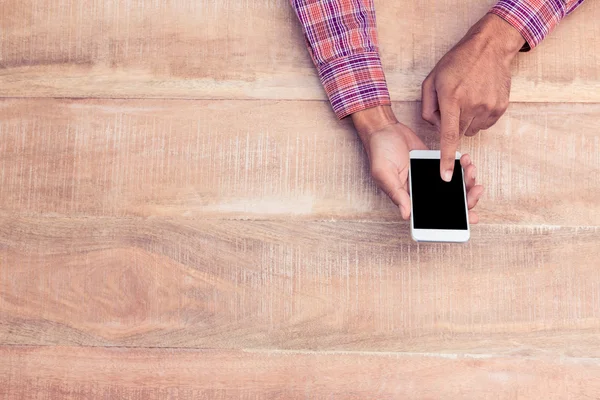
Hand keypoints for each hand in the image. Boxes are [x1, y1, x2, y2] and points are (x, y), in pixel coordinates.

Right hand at [352, 106, 483, 221]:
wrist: (385, 129)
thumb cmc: (379, 152)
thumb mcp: (384, 174)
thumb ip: (396, 194)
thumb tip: (406, 214)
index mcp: (409, 198)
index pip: (434, 214)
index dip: (454, 219)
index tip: (470, 217)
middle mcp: (421, 191)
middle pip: (450, 202)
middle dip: (467, 198)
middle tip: (476, 189)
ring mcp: (430, 178)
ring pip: (454, 186)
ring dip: (467, 181)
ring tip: (470, 169)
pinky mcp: (435, 164)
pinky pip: (453, 169)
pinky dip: (462, 167)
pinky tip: (466, 161)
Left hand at [421, 14, 524, 180]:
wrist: (489, 48)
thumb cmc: (456, 63)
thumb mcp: (431, 81)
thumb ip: (427, 108)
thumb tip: (434, 127)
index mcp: (452, 100)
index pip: (448, 137)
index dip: (446, 159)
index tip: (446, 177)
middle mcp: (472, 106)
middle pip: (458, 133)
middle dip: (452, 125)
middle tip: (453, 104)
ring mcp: (489, 108)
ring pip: (471, 130)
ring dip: (466, 121)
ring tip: (467, 99)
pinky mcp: (500, 108)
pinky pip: (484, 124)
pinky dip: (478, 116)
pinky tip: (477, 99)